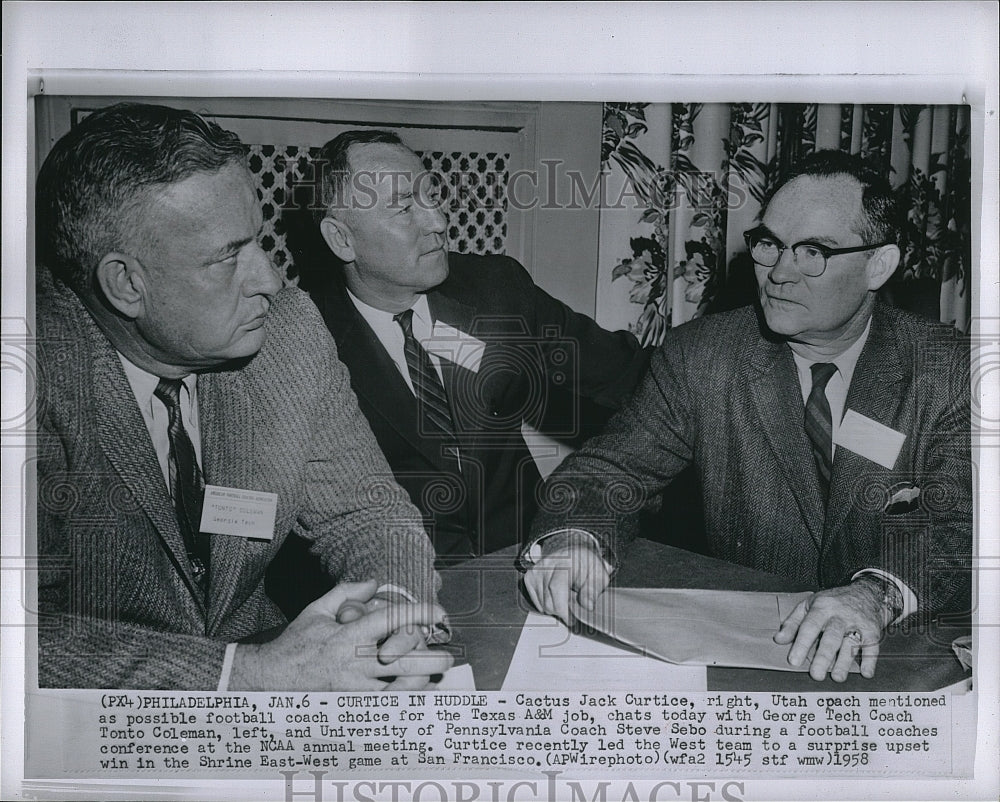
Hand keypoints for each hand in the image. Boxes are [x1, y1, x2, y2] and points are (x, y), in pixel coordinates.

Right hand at [230, 580, 451, 689]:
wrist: (270, 679)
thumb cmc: (297, 643)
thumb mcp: (317, 610)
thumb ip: (347, 592)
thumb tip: (375, 583)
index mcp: (349, 634)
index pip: (391, 620)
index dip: (419, 614)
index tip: (438, 612)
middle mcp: (355, 661)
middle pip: (404, 660)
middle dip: (432, 658)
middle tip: (447, 657)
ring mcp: (354, 688)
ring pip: (399, 688)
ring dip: (422, 682)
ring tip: (433, 676)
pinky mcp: (351, 706)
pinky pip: (386, 708)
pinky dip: (404, 702)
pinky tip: (416, 696)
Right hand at [523, 536, 609, 624]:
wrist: (575, 554)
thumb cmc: (587, 566)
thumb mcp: (599, 576)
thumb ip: (594, 591)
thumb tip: (587, 605)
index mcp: (565, 560)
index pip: (556, 588)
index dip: (563, 609)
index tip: (571, 620)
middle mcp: (547, 563)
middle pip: (548, 600)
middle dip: (562, 611)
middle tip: (573, 609)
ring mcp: (536, 570)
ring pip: (542, 604)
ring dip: (555, 608)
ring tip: (566, 599)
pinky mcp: (529, 577)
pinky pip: (536, 602)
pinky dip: (547, 605)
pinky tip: (557, 597)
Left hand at [774, 578, 889, 681]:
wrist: (866, 593)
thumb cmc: (833, 602)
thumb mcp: (809, 605)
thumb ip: (793, 623)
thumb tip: (778, 640)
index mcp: (822, 608)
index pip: (809, 626)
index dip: (801, 644)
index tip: (794, 661)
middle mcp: (840, 616)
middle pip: (831, 637)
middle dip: (823, 657)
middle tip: (816, 675)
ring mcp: (858, 624)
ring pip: (851, 644)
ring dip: (844, 662)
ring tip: (836, 677)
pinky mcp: (873, 631)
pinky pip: (872, 647)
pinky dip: (870, 661)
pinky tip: (865, 673)